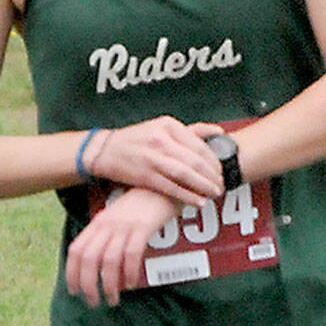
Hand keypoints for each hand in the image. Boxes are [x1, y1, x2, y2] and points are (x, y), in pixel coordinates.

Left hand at [66, 187, 176, 306]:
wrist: (162, 184)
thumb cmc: (140, 205)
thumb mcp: (116, 217)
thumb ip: (107, 236)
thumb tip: (100, 267)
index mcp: (97, 223)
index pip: (76, 250)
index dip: (72, 272)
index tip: (74, 292)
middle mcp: (107, 224)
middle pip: (90, 258)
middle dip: (88, 284)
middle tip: (94, 302)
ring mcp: (124, 225)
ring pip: (110, 260)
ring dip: (109, 284)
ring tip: (113, 299)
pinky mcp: (142, 227)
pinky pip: (132, 254)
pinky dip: (130, 272)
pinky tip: (131, 283)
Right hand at [84, 116, 221, 206]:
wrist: (104, 150)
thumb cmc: (136, 139)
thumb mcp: (161, 126)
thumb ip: (189, 130)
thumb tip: (218, 131)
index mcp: (168, 125)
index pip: (199, 144)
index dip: (214, 160)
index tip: (221, 170)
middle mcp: (161, 139)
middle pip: (195, 159)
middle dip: (212, 175)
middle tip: (221, 185)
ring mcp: (152, 157)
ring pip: (185, 173)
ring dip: (204, 186)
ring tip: (215, 193)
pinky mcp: (144, 175)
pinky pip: (171, 187)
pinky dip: (187, 195)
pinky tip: (199, 201)